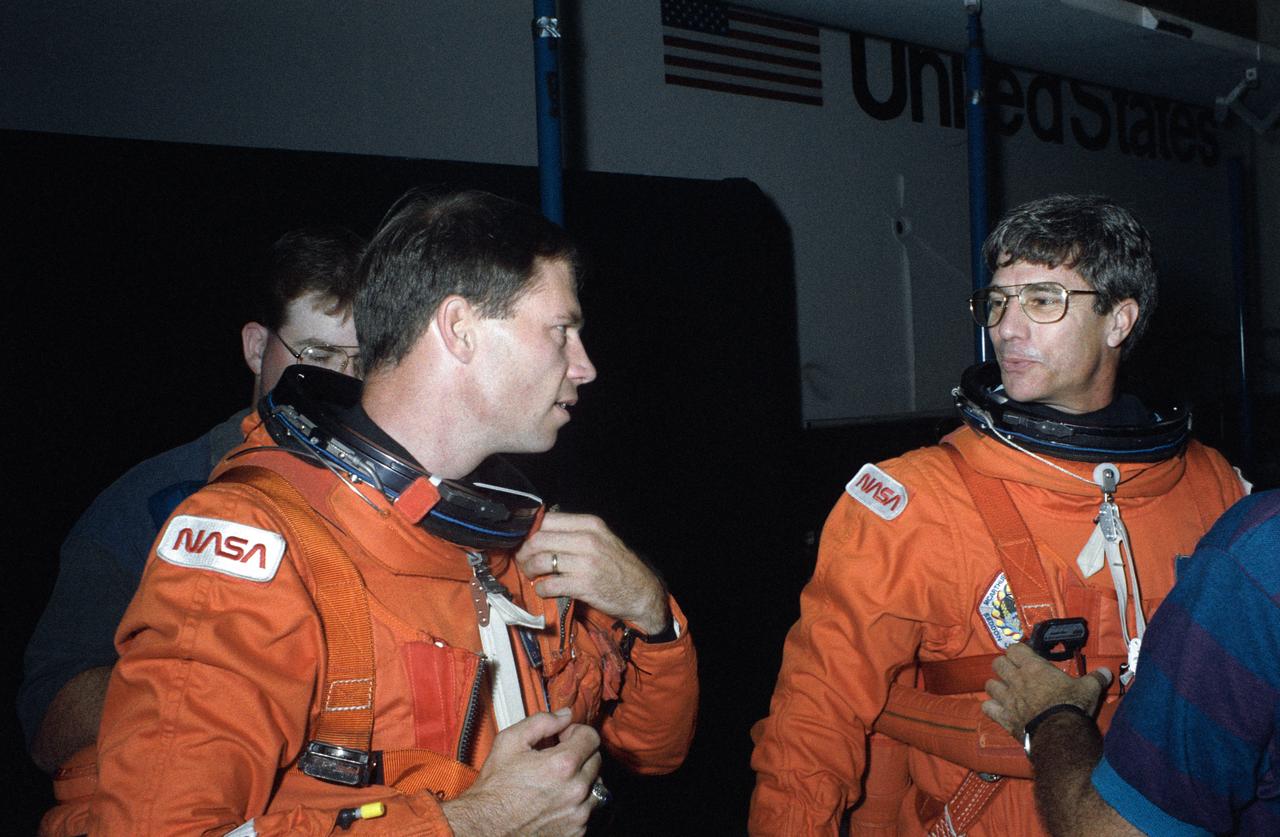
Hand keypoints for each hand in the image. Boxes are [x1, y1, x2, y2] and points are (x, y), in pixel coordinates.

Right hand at [441, 709, 601, 836]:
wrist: (486, 828)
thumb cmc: (495, 787)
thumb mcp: (510, 742)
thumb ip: (542, 721)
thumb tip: (565, 715)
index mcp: (563, 765)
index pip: (592, 737)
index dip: (576, 732)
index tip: (562, 738)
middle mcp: (576, 791)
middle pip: (596, 760)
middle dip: (580, 754)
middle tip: (557, 758)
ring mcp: (578, 814)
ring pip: (596, 786)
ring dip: (582, 779)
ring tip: (558, 781)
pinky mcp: (576, 832)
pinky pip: (588, 810)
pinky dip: (578, 803)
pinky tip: (556, 800)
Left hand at [515, 512, 668, 634]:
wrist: (641, 591)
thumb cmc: (617, 564)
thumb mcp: (601, 538)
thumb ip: (575, 531)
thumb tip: (541, 529)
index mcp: (590, 524)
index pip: (548, 520)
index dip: (530, 532)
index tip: (525, 541)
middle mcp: (588, 540)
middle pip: (539, 539)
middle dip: (525, 552)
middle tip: (523, 561)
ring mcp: (586, 562)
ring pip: (541, 561)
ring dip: (530, 569)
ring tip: (531, 574)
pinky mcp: (584, 585)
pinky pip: (549, 584)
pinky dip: (540, 588)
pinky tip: (543, 589)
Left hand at [981, 642, 1111, 737]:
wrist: (1060, 734)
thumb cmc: (1073, 706)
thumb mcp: (1088, 689)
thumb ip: (1095, 678)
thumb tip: (1107, 672)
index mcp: (1034, 667)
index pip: (1015, 648)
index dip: (1018, 651)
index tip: (1024, 656)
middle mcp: (1016, 679)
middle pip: (997, 663)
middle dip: (1004, 666)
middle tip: (1014, 672)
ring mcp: (1007, 698)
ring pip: (989, 685)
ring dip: (996, 687)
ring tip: (1005, 691)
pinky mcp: (1004, 717)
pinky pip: (988, 708)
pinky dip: (992, 708)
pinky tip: (999, 710)